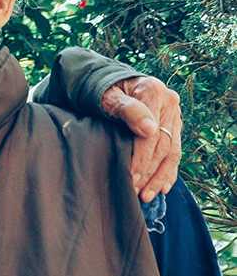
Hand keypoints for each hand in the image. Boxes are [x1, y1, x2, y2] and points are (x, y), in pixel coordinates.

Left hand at [101, 75, 181, 201]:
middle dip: (148, 171)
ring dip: (159, 177)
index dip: (141, 158)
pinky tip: (162, 188)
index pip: (151, 134)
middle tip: (135, 190)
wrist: (106, 79)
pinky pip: (175, 151)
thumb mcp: (106, 95)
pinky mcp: (173, 124)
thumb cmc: (101, 88)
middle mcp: (169, 102)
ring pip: (171, 151)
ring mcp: (173, 114)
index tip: (130, 177)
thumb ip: (126, 109)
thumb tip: (149, 130)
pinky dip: (168, 171)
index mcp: (153, 91)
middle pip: (162, 145)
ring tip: (146, 196)